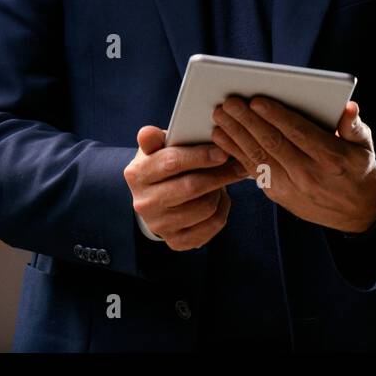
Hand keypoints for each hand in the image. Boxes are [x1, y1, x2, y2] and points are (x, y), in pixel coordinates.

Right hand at [124, 125, 247, 250]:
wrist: (157, 198)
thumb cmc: (162, 165)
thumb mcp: (156, 148)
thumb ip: (154, 139)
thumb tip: (148, 134)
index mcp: (137, 174)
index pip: (171, 163)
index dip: (200, 156)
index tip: (222, 152)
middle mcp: (144, 203)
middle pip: (191, 187)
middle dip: (220, 174)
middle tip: (238, 165)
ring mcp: (159, 225)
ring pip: (205, 207)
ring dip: (221, 191)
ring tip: (224, 179)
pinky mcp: (176, 241)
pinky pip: (212, 226)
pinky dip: (223, 210)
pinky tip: (220, 198)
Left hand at [211, 97, 375, 233]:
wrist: (355, 212)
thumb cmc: (357, 169)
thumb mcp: (364, 146)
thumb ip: (354, 125)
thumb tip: (348, 107)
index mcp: (331, 158)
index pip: (299, 133)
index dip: (276, 116)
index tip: (256, 100)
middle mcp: (308, 174)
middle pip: (272, 143)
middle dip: (247, 121)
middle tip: (229, 102)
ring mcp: (291, 187)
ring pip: (258, 157)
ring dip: (235, 135)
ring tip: (219, 117)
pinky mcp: (278, 195)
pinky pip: (253, 171)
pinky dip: (235, 153)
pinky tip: (222, 137)